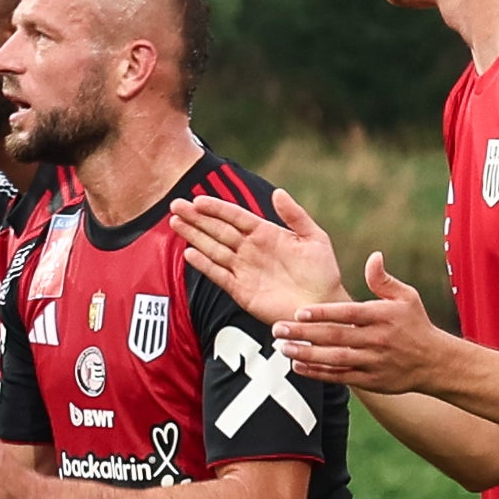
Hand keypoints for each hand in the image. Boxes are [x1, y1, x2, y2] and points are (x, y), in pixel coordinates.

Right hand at [168, 187, 345, 312]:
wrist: (323, 306)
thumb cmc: (322, 273)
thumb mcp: (314, 238)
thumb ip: (295, 216)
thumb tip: (278, 192)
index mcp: (266, 233)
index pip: (235, 216)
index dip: (216, 208)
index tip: (197, 199)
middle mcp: (251, 250)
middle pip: (218, 230)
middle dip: (196, 218)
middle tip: (175, 204)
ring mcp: (244, 269)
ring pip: (213, 249)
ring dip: (194, 236)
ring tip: (175, 222)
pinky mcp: (241, 291)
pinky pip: (219, 275)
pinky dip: (204, 265)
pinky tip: (190, 253)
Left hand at [269, 255, 461, 392]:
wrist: (435, 362)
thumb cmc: (416, 324)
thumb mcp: (406, 297)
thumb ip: (384, 280)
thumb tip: (373, 256)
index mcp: (382, 316)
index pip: (348, 313)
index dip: (323, 312)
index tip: (299, 311)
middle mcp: (376, 339)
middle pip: (335, 336)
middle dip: (304, 333)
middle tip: (278, 329)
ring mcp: (372, 362)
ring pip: (334, 358)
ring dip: (306, 354)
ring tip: (283, 348)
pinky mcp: (370, 380)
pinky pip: (339, 376)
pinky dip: (318, 373)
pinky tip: (298, 367)